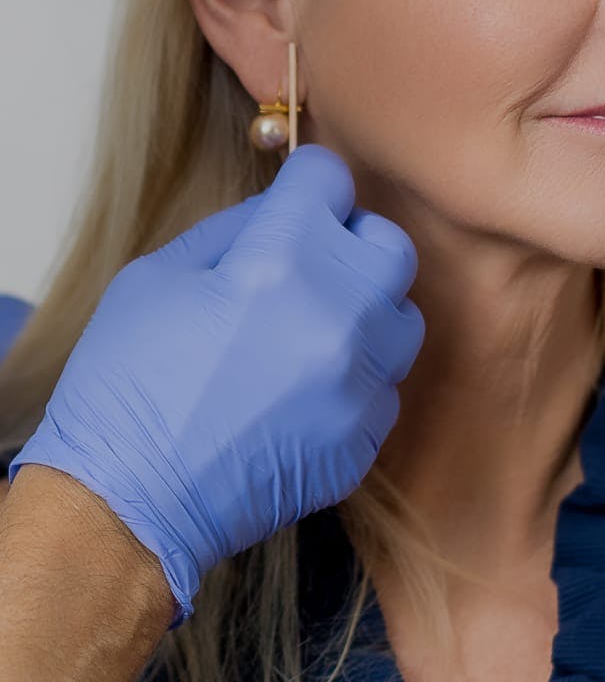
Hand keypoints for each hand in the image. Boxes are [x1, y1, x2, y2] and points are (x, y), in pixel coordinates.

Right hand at [7, 145, 424, 628]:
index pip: (330, 179)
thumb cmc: (126, 385)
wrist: (130, 502)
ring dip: (365, 313)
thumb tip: (282, 210)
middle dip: (351, 243)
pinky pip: (384, 388)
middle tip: (309, 263)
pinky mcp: (364, 440)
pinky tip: (302, 392)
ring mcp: (359, 385)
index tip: (294, 202)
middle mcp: (339, 317)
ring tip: (309, 332)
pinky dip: (355, 379)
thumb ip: (234, 230)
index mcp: (281, 261)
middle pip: (389, 245)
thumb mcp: (157, 276)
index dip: (306, 185)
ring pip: (400, 319)